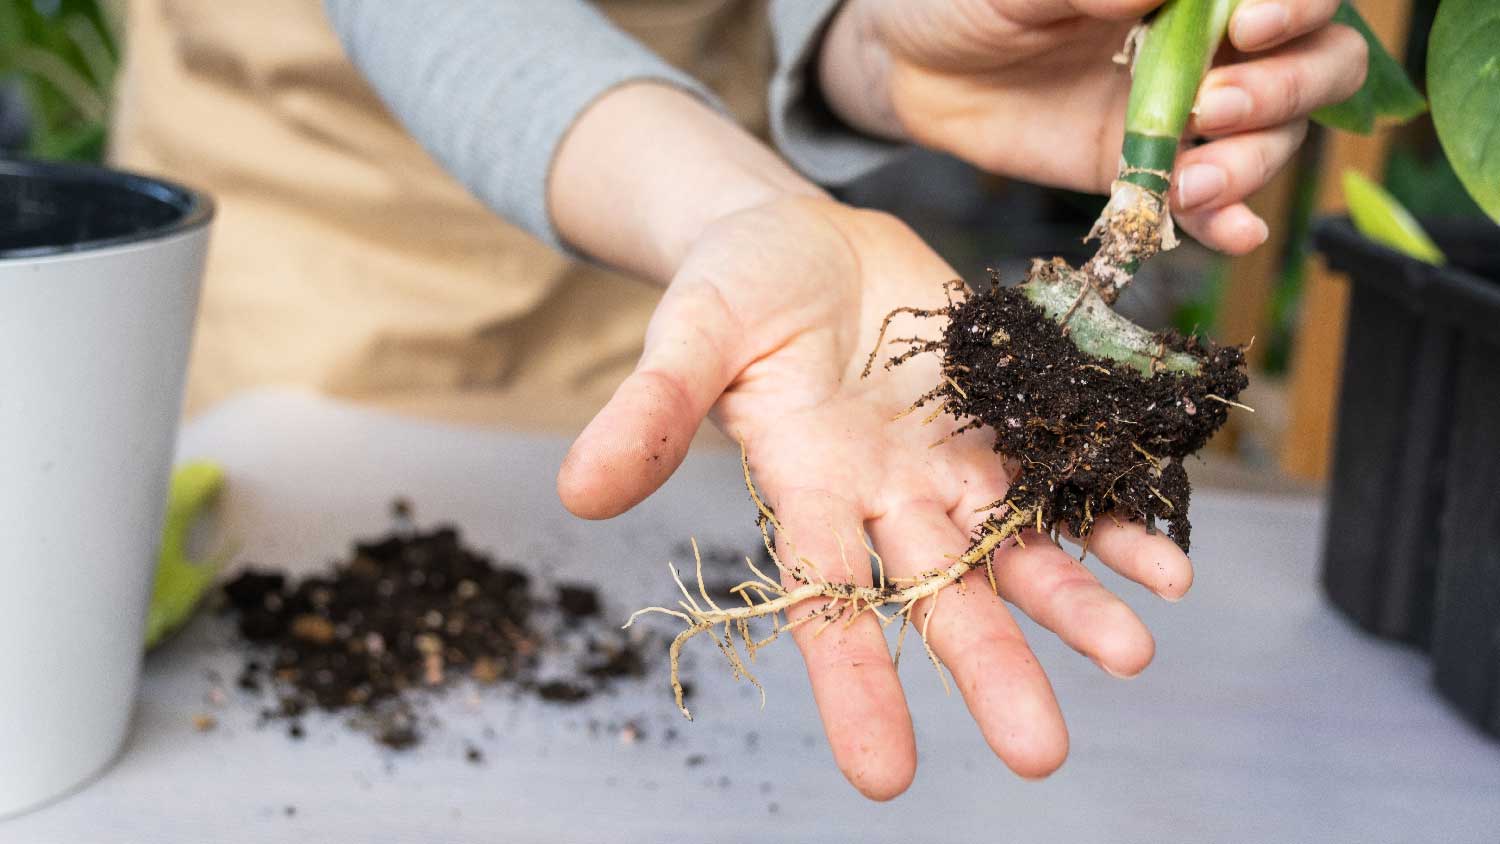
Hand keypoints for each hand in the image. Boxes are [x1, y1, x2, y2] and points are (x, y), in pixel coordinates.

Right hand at [556, 196, 1192, 798]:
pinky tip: (1164, 559)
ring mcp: (950, 461)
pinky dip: (1112, 515)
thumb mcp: (687, 333)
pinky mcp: (1001, 414)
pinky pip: (1064, 474)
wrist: (806, 236)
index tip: (885, 775)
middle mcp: (885, 497)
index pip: (826, 602)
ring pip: (1018, 547)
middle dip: (992, 666)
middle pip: (942, 593)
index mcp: (805, 489)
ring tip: (1133, 652)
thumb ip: (649, 410)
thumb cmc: (734, 288)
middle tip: (1041, 752)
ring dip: (1073, 600)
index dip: (855, 683)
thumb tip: (576, 490)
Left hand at [819, 0, 1368, 253]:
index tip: (1253, 21)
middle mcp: (1214, 43)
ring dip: (1253, 162)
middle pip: (1317, 65)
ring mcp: (1187, 112)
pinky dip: (1230, 220)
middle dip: (1285, 90)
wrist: (914, 64)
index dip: (1301, 4)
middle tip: (1216, 106)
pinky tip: (1233, 232)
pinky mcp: (1147, 171)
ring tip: (1194, 181)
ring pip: (1274, 138)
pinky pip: (1209, 201)